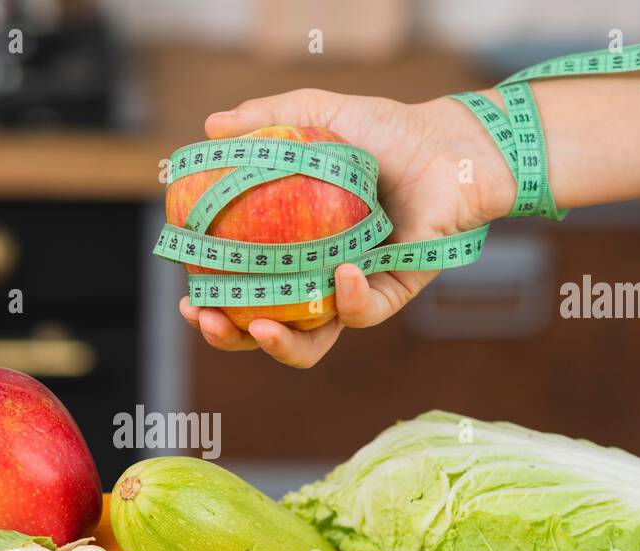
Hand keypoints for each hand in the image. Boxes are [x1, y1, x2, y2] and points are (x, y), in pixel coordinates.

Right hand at [180, 89, 516, 367]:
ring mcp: (355, 291)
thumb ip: (267, 119)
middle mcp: (320, 280)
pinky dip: (350, 299)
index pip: (245, 292)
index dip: (214, 306)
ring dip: (281, 346)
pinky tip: (341, 274)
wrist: (450, 144)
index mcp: (294, 252)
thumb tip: (209, 128)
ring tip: (261, 327)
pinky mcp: (393, 292)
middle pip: (268, 330)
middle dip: (233, 338)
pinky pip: (366, 312)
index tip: (189, 299)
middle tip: (210, 320)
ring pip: (313, 343)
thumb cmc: (387, 132)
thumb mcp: (319, 117)